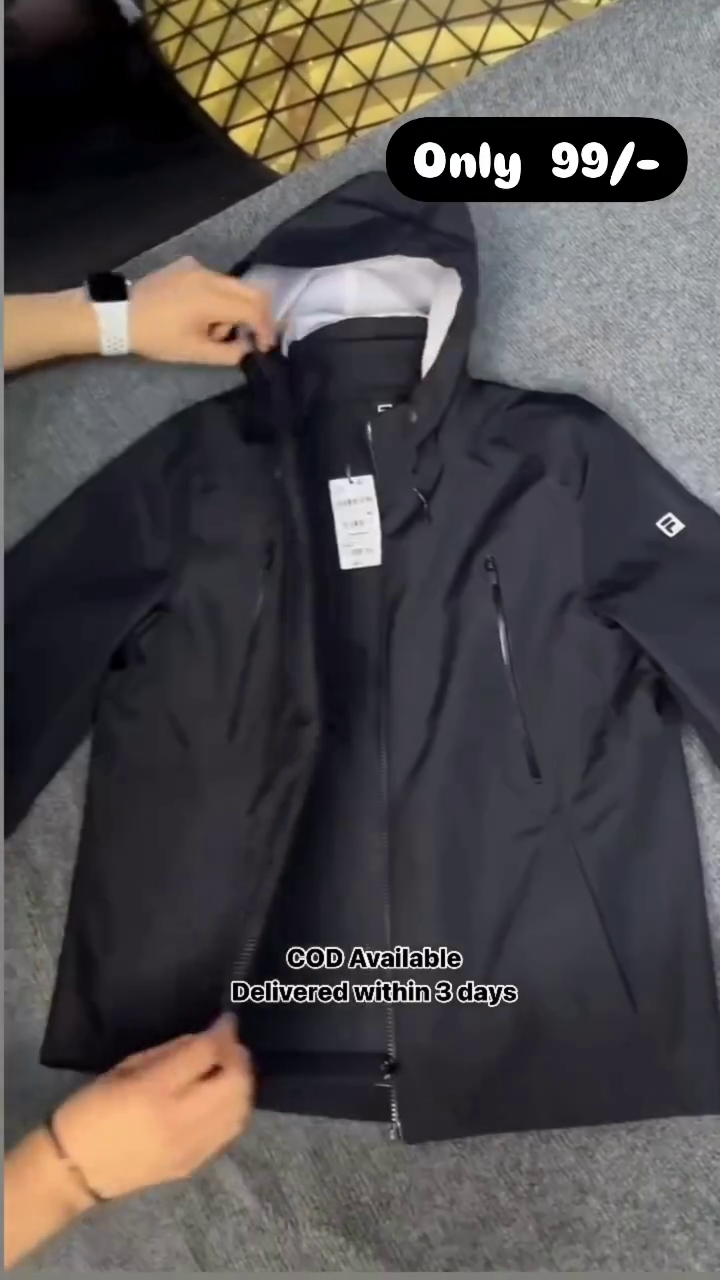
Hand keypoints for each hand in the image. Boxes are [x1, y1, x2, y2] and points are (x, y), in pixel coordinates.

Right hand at [51, 1015, 253, 1200]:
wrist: (75, 1171)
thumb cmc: (91, 1110)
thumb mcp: (125, 1068)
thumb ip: (170, 1053)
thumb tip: (206, 1040)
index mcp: (154, 1091)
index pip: (207, 1054)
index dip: (222, 1032)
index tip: (225, 1020)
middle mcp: (180, 1121)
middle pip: (235, 1083)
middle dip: (239, 1057)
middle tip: (230, 1044)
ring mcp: (191, 1148)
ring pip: (240, 1111)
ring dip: (242, 1084)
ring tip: (229, 1068)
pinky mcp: (194, 1166)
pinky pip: (230, 1133)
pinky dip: (235, 1109)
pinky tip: (223, 1097)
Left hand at [128, 257, 276, 365]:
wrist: (120, 315)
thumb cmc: (156, 337)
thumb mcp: (195, 353)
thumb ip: (230, 353)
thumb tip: (247, 348)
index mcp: (211, 298)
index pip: (254, 309)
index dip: (266, 330)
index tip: (265, 347)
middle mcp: (209, 276)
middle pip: (252, 291)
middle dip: (258, 316)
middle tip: (254, 337)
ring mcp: (197, 267)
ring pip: (235, 286)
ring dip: (236, 309)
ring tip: (216, 331)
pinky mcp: (187, 265)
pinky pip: (216, 280)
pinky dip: (220, 298)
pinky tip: (202, 315)